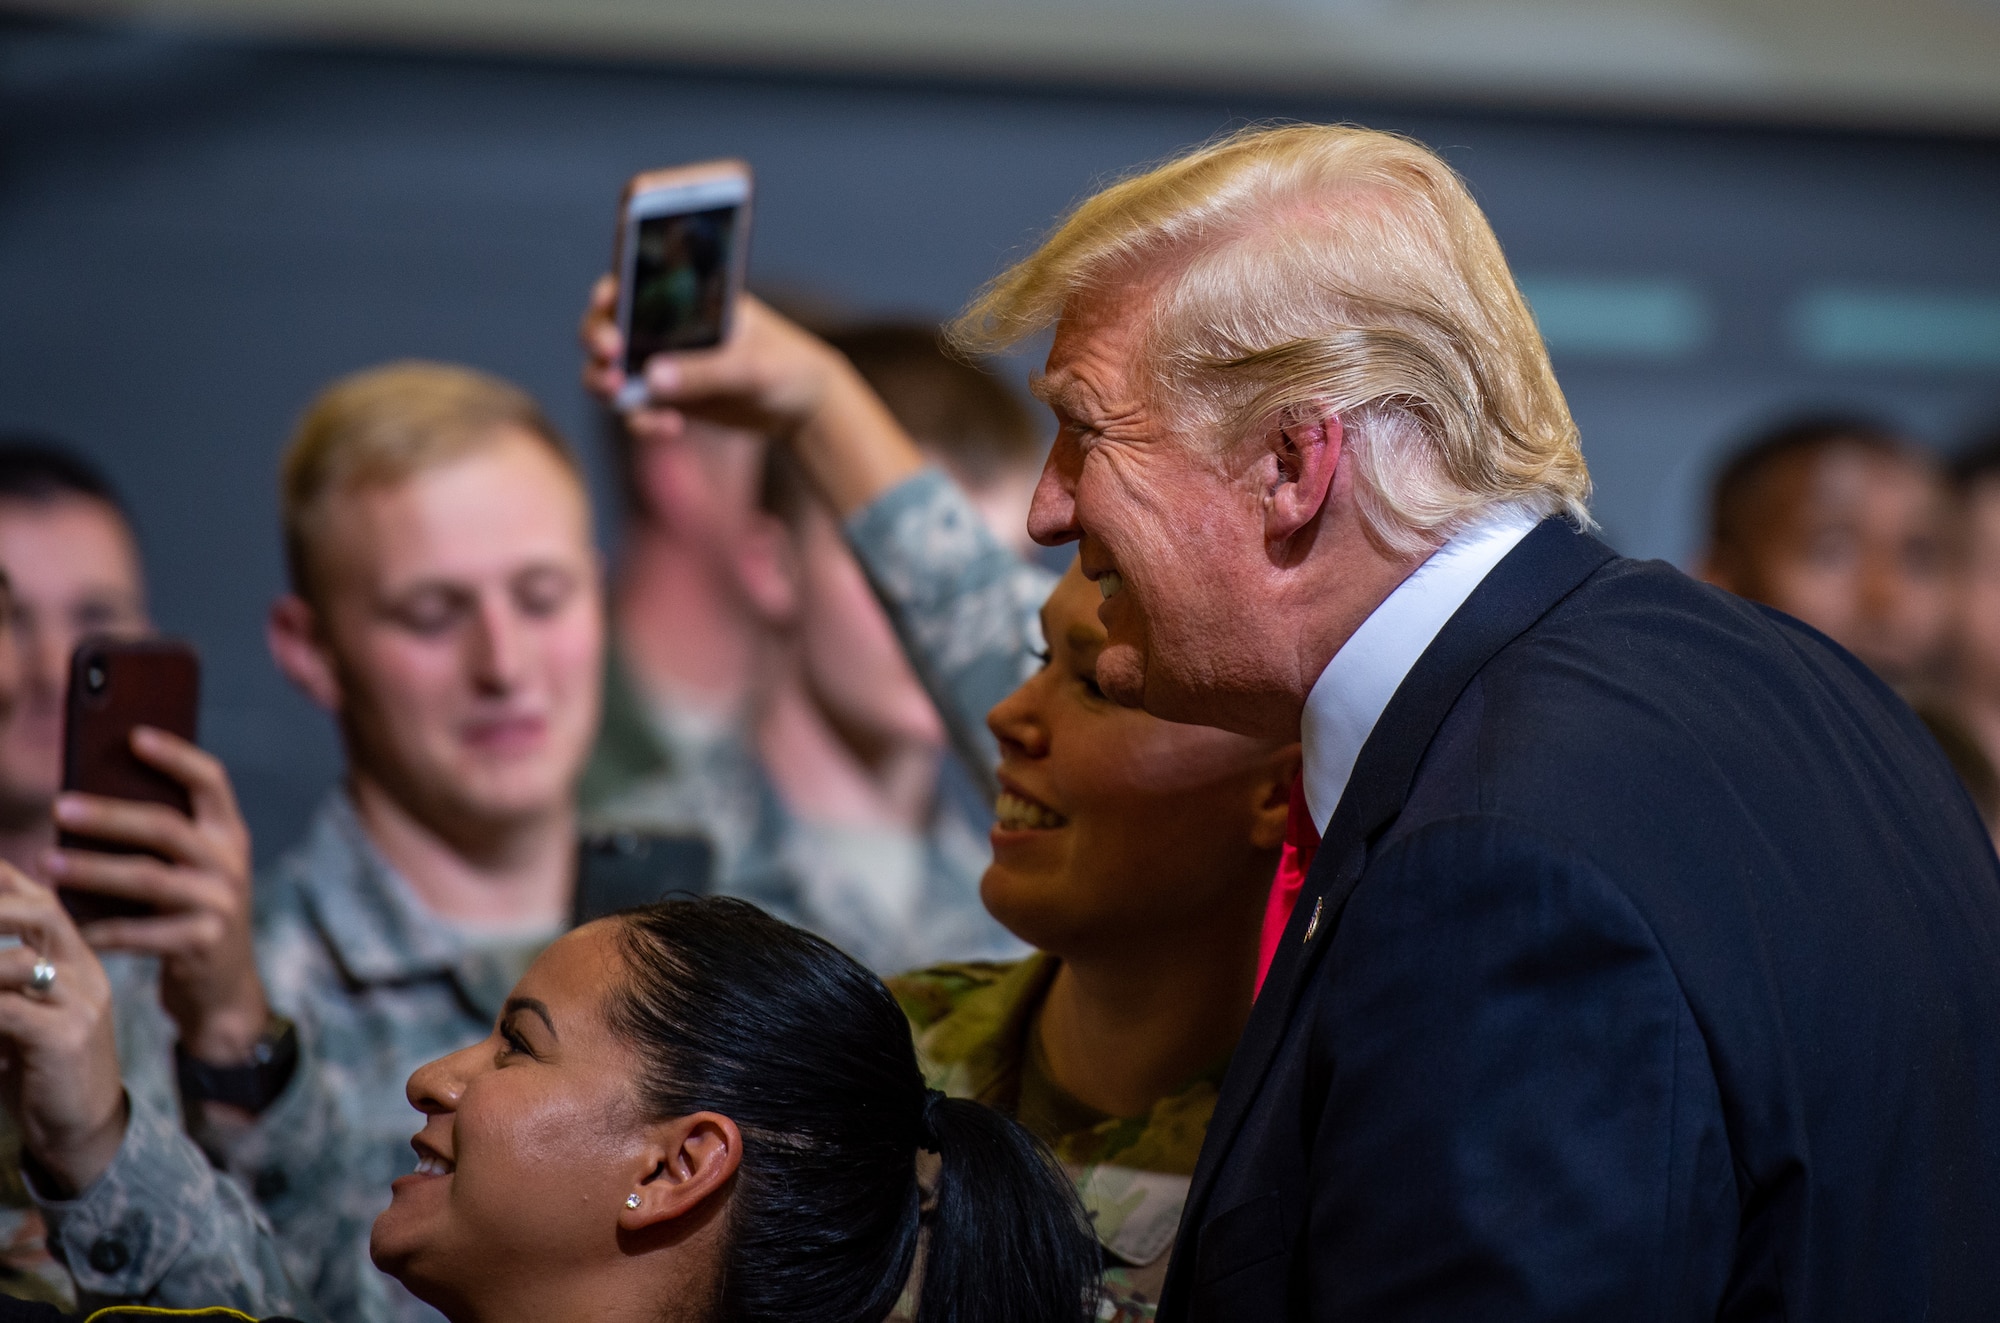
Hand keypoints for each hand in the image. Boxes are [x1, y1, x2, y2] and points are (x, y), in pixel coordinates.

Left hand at [0, 864, 125, 1196]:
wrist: (85, 1132)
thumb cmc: (43, 1072)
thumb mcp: (23, 1015)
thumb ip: (4, 983)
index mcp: (79, 961)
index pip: (45, 901)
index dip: (6, 877)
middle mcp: (86, 972)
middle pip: (41, 912)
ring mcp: (80, 1002)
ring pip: (16, 957)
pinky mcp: (64, 1036)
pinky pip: (7, 1008)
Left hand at [46, 727, 268, 1064]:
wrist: (225, 987)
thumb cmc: (192, 915)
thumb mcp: (194, 870)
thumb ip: (164, 838)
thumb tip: (90, 800)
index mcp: (230, 834)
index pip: (211, 780)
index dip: (175, 756)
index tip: (133, 736)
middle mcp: (230, 863)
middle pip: (166, 827)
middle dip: (109, 815)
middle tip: (58, 807)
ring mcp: (221, 904)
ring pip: (147, 879)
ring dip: (92, 870)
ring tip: (47, 862)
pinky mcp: (203, 944)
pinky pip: (140, 933)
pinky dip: (100, 929)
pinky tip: (68, 926)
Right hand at [579, 278, 923, 513]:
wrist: (802, 407)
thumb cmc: (786, 366)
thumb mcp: (753, 367)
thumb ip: (704, 372)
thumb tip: (652, 379)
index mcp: (688, 294)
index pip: (635, 280)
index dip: (610, 289)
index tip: (607, 303)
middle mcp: (664, 325)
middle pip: (607, 324)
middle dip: (597, 339)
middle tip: (609, 355)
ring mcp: (661, 362)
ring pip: (609, 370)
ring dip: (603, 383)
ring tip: (618, 395)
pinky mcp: (666, 399)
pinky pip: (634, 410)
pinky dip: (641, 420)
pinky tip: (671, 428)